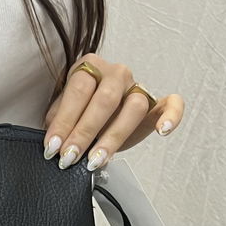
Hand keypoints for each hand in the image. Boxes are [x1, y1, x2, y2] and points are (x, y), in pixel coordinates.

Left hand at [41, 56, 184, 170]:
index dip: (64, 120)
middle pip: (105, 99)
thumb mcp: (62, 110)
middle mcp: (116, 73)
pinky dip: (172, 115)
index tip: (53, 146)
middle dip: (84, 132)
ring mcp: (138, 87)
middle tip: (70, 156)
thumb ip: (58, 121)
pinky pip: (172, 104)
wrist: (96, 112)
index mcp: (90, 66)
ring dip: (114, 136)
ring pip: (134, 107)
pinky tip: (162, 130)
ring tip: (96, 159)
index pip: (79, 89)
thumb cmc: (79, 109)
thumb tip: (53, 142)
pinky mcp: (156, 103)